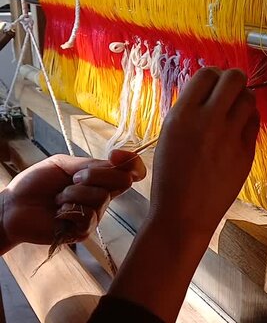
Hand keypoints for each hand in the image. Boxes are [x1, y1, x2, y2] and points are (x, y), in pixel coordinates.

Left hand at [0, 150, 145, 251]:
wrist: (12, 206)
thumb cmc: (35, 184)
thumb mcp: (62, 164)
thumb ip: (89, 164)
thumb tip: (115, 162)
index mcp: (99, 179)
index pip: (130, 172)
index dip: (132, 163)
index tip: (116, 156)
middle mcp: (102, 197)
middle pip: (122, 181)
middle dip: (96, 175)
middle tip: (73, 179)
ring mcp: (94, 215)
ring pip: (101, 198)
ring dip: (74, 194)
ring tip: (58, 199)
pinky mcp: (83, 231)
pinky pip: (88, 216)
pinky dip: (69, 210)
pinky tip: (58, 213)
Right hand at [103, 67, 259, 322]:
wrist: (183, 214)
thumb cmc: (170, 176)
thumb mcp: (169, 136)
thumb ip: (190, 111)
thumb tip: (210, 89)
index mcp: (182, 115)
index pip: (207, 74)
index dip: (213, 75)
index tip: (214, 83)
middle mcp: (208, 121)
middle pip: (234, 79)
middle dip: (234, 80)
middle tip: (230, 91)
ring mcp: (230, 137)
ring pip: (249, 99)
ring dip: (243, 99)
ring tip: (234, 111)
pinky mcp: (246, 152)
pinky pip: (254, 122)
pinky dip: (249, 119)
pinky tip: (240, 127)